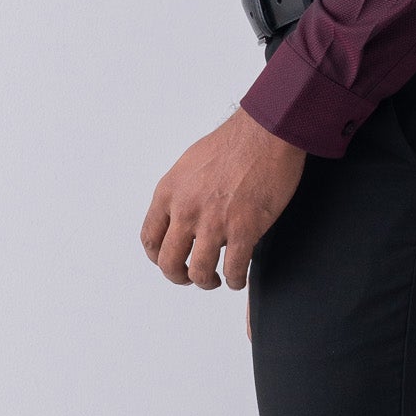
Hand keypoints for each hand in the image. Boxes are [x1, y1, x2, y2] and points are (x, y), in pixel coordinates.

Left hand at [141, 106, 305, 291]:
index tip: (169, 261)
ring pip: (199, 272)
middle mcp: (186, 211)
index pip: (150, 238)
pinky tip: (238, 277)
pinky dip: (234, 280)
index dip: (158, 257)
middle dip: (178, 276)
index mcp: (169, 193)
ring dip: (207, 281)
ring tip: (216, 279)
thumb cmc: (233, 142)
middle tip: (189, 277)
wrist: (266, 134)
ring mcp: (214, 223)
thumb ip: (181, 193)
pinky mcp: (244, 230)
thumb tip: (180, 213)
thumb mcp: (189, 164)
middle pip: (169, 262)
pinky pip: (233, 269)